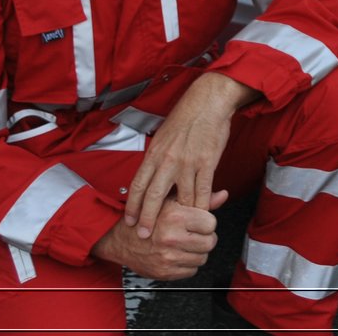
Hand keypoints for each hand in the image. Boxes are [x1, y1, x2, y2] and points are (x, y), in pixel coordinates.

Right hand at [94, 190, 228, 279]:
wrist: (120, 239)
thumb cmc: (148, 217)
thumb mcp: (172, 201)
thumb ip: (200, 199)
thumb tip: (224, 195)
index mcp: (175, 217)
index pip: (211, 224)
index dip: (206, 222)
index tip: (198, 222)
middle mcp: (171, 238)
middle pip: (210, 242)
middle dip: (205, 238)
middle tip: (193, 234)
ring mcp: (168, 258)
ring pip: (202, 258)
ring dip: (197, 252)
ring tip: (184, 243)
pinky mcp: (164, 273)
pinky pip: (191, 271)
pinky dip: (188, 264)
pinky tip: (177, 254)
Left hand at [123, 73, 253, 237]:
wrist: (207, 103)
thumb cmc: (186, 117)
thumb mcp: (163, 137)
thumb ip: (156, 158)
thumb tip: (150, 175)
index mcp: (154, 154)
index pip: (138, 185)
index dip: (132, 206)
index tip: (129, 221)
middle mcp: (168, 161)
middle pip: (153, 196)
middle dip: (147, 219)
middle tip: (144, 235)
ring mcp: (188, 164)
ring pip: (180, 198)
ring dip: (178, 216)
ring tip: (176, 230)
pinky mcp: (206, 164)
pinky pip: (202, 191)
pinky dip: (201, 206)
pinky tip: (199, 215)